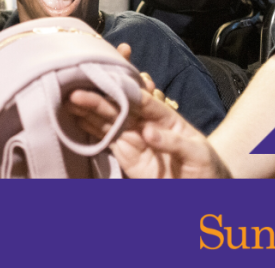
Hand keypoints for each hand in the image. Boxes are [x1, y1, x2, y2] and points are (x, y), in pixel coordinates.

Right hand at [65, 81, 230, 178]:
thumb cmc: (207, 170)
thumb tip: (147, 132)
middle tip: (76, 87)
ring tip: (67, 99)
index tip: (105, 78)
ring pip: (106, 120)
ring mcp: (134, 139)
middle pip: (118, 106)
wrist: (204, 197)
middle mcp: (145, 124)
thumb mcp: (198, 154)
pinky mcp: (125, 155)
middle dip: (98, 96)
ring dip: (87, 109)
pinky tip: (73, 118)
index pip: (142, 98)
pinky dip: (88, 128)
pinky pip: (104, 139)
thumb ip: (174, 142)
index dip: (124, 86)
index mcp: (166, 117)